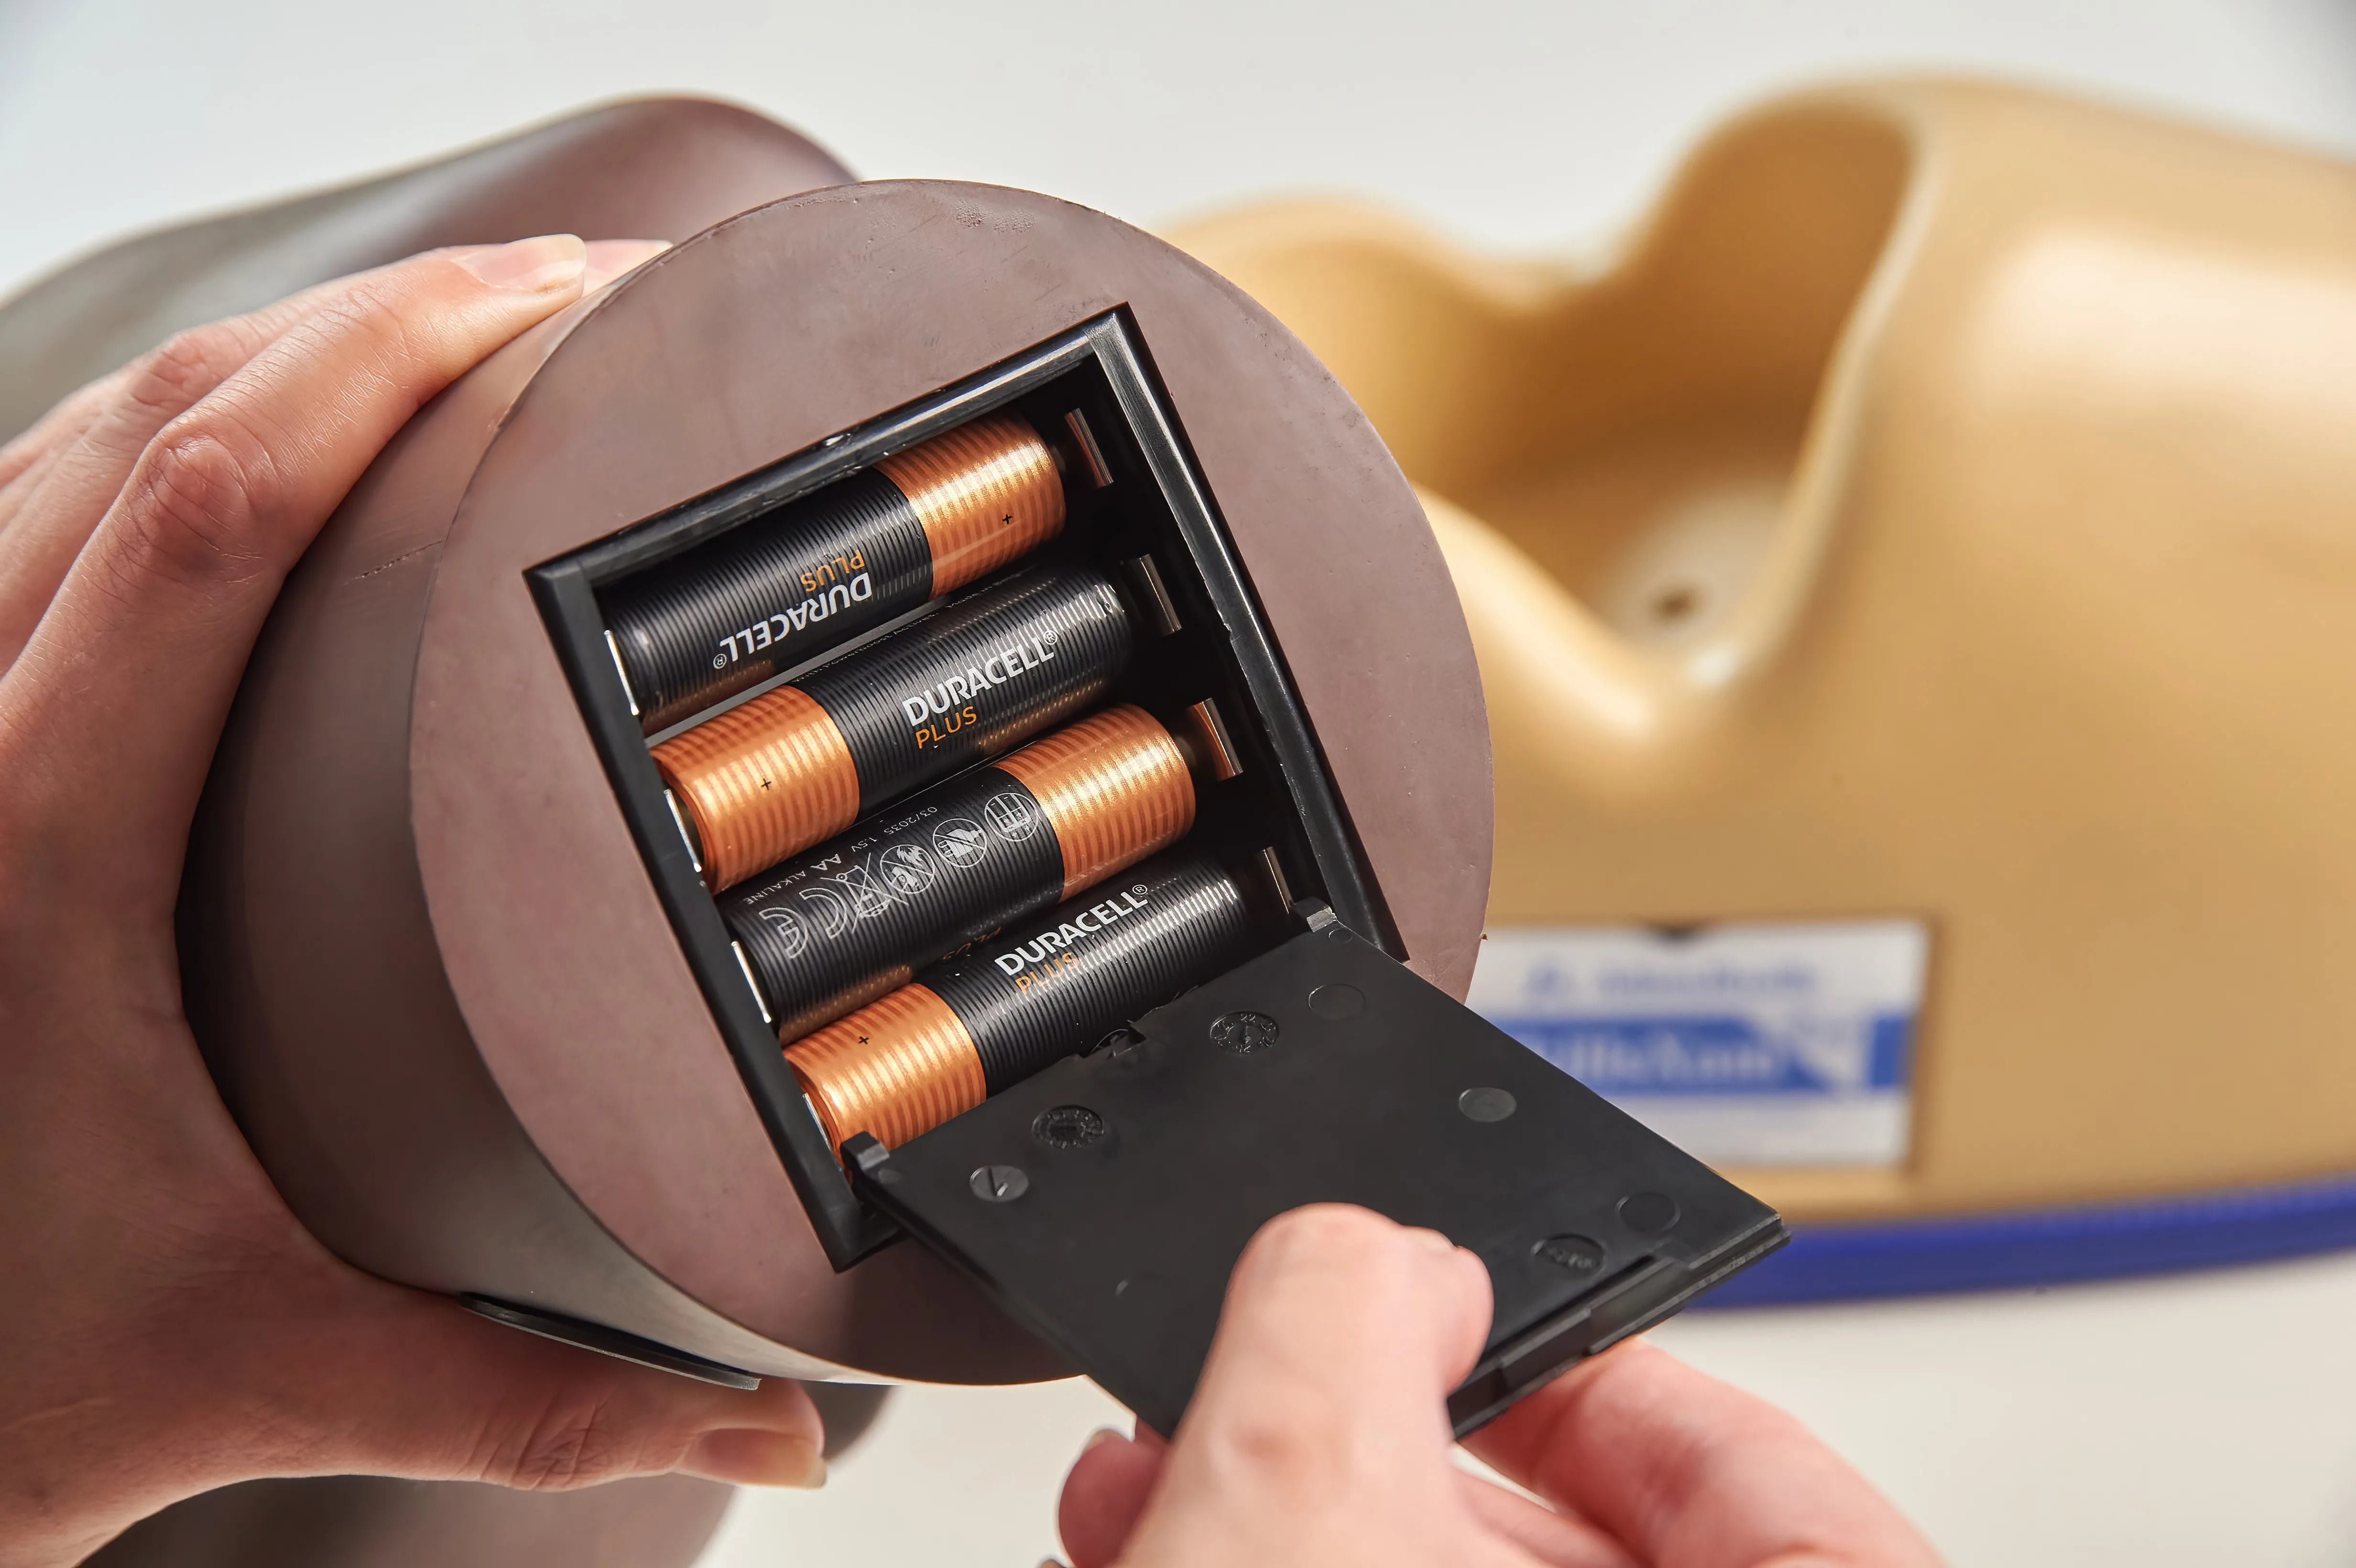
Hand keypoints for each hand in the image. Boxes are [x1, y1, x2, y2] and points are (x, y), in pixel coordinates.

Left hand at [0, 237, 825, 1567]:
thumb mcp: (254, 1370)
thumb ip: (530, 1398)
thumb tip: (756, 1434)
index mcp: (32, 855)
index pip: (223, 516)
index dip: (397, 365)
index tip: (555, 304)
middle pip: (152, 419)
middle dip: (371, 318)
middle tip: (560, 293)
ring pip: (63, 439)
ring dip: (261, 360)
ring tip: (439, 339)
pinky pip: (13, 512)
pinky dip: (152, 440)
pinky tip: (257, 454)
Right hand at [1057, 1205, 1938, 1566]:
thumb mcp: (1308, 1494)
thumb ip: (1347, 1303)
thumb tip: (1369, 1251)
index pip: (1777, 1482)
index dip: (1623, 1368)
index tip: (1505, 1331)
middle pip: (1571, 1543)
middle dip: (1384, 1442)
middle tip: (1294, 1385)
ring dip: (1293, 1517)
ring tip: (1172, 1470)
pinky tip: (1157, 1547)